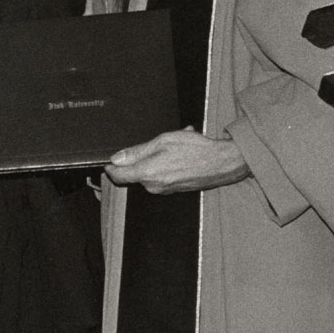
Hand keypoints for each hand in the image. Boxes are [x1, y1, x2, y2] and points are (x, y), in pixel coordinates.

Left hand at [104, 126, 249, 193]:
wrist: (222, 162)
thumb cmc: (195, 149)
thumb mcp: (163, 142)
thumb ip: (137, 152)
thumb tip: (116, 159)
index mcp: (147, 173)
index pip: (117, 175)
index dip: (111, 166)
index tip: (112, 158)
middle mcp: (153, 186)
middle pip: (133, 174)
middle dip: (141, 158)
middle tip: (155, 144)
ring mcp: (164, 190)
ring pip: (148, 173)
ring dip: (156, 159)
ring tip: (173, 146)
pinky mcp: (173, 190)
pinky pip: (161, 176)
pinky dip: (166, 164)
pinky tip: (179, 154)